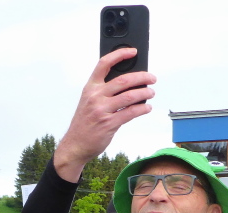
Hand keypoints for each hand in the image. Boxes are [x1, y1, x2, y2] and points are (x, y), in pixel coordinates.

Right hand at [55, 47, 155, 180]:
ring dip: (145, 93)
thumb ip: (104, 92)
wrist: (75, 144)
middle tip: (151, 78)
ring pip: (130, 96)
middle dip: (142, 77)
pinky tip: (146, 108)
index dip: (119, 55)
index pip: (104, 64)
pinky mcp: (109, 123)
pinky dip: (142, 109)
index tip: (133, 52)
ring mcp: (102, 110)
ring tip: (151, 93)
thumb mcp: (89, 102)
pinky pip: (131, 112)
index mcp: (90, 88)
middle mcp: (95, 96)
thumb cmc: (84, 123)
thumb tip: (129, 84)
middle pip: (123, 80)